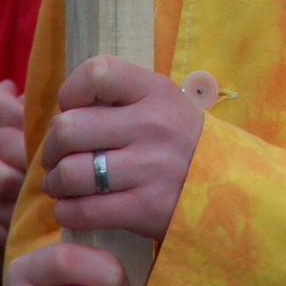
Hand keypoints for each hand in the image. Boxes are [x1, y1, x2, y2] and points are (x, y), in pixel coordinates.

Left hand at [41, 57, 203, 241]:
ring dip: (55, 182)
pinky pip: (84, 211)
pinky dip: (67, 212)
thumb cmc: (183, 142)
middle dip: (51, 146)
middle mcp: (152, 126)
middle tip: (56, 156)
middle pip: (68, 128)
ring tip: (61, 183)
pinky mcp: (145, 209)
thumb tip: (65, 107)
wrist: (233, 188)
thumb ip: (122, 97)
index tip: (72, 108)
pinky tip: (72, 207)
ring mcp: (149, 168)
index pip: (96, 73)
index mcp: (155, 92)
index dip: (71, 91)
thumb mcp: (165, 103)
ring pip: (71, 173)